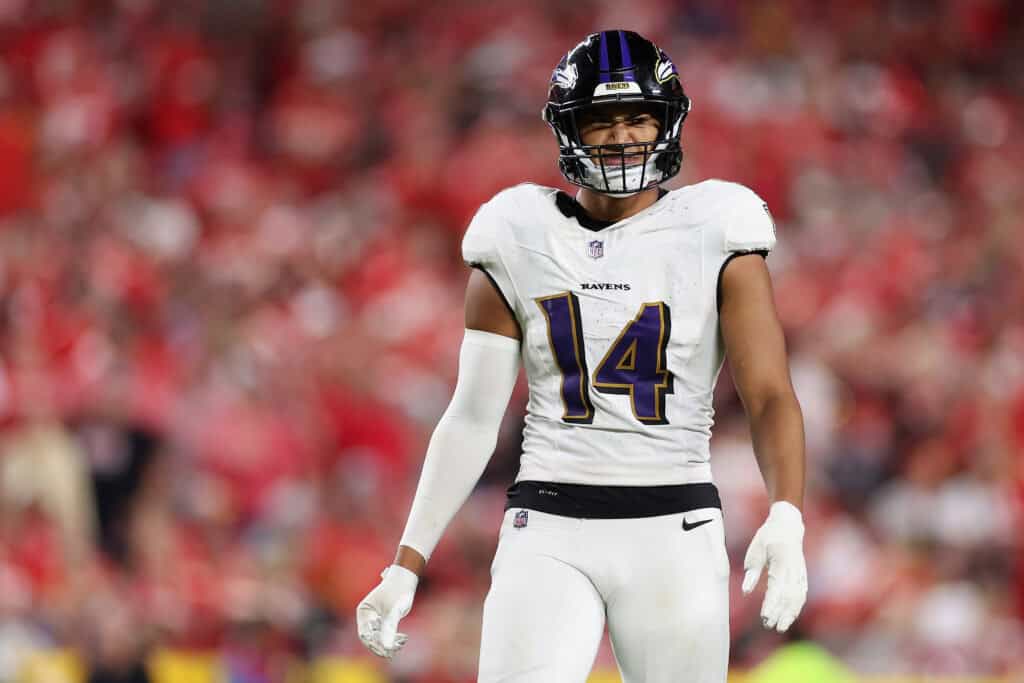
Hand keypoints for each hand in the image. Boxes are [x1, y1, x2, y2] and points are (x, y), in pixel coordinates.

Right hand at [356, 565, 418, 657]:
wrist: (405, 580)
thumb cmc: (398, 591)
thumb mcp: (394, 610)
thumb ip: (389, 629)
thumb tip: (386, 647)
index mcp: (364, 612)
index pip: (365, 634)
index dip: (375, 644)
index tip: (387, 650)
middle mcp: (367, 616)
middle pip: (371, 638)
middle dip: (383, 645)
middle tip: (396, 649)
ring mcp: (374, 619)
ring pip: (379, 638)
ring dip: (390, 642)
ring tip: (402, 641)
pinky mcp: (383, 621)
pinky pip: (385, 634)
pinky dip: (393, 638)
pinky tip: (403, 639)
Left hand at [742, 501, 806, 631]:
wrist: (788, 526)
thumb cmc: (768, 538)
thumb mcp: (755, 550)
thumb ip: (752, 571)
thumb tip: (746, 591)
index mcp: (781, 561)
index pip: (776, 587)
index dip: (771, 604)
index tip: (764, 616)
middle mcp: (793, 569)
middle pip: (788, 595)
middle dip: (779, 612)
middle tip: (769, 626)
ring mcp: (800, 573)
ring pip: (797, 597)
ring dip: (789, 613)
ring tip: (780, 627)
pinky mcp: (803, 576)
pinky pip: (801, 594)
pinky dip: (796, 607)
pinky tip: (790, 617)